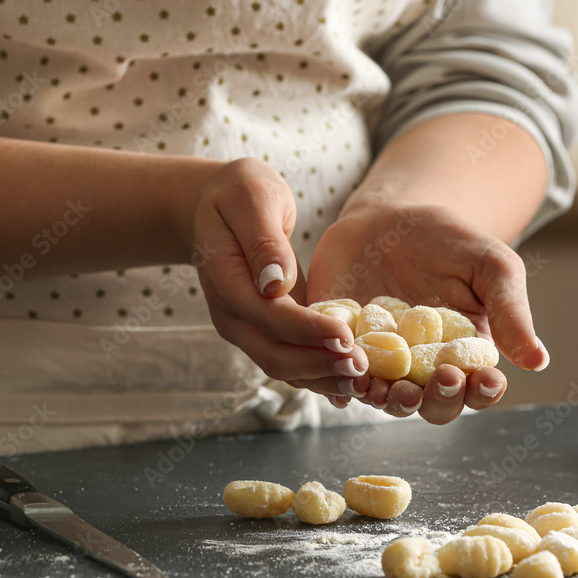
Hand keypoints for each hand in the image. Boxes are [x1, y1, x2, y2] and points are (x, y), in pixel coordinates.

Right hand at [190, 158, 368, 386]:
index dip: (308, 331)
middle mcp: (232, 314)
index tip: (346, 336)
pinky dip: (319, 373)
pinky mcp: (266, 329)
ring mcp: (246, 327)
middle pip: (275, 356)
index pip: (270, 317)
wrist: (214, 206)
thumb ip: (262, 240)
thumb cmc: (237, 193)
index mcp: (226, 282)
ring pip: (284, 367)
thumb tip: (275, 284)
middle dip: (319, 366)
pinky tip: (349, 384)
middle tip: (361, 368)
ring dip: (322, 378)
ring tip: (363, 382)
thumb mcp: (251, 198)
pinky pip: (292, 359)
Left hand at [303, 202, 548, 422]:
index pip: (477, 390)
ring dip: (390, 401)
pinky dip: (341, 380)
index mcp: (464, 356)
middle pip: (432, 407)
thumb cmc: (447, 241)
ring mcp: (379, 364)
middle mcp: (421, 370)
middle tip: (442, 377)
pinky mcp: (339, 349)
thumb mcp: (489, 265)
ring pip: (385, 400)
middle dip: (439, 401)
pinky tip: (348, 371)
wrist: (386, 217)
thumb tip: (538, 360)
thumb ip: (510, 311)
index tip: (484, 379)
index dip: (482, 393)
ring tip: (393, 387)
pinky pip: (338, 375)